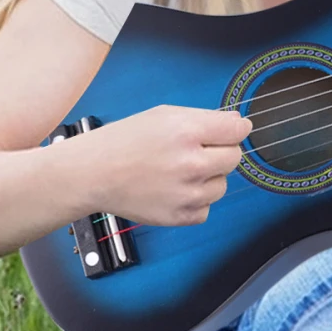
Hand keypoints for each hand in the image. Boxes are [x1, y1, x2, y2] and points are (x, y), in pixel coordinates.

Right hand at [83, 104, 251, 226]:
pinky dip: (196, 201)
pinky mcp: (179, 216)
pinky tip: (174, 189)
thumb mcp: (165, 114)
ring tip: (180, 171)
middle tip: (199, 150)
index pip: (238, 130)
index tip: (231, 131)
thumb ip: (205, 118)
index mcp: (188, 132)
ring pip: (222, 185)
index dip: (237, 128)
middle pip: (235, 158)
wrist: (93, 173)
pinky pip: (206, 209)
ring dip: (209, 178)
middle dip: (222, 151)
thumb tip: (238, 124)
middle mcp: (191, 163)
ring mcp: (186, 193)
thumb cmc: (126, 140)